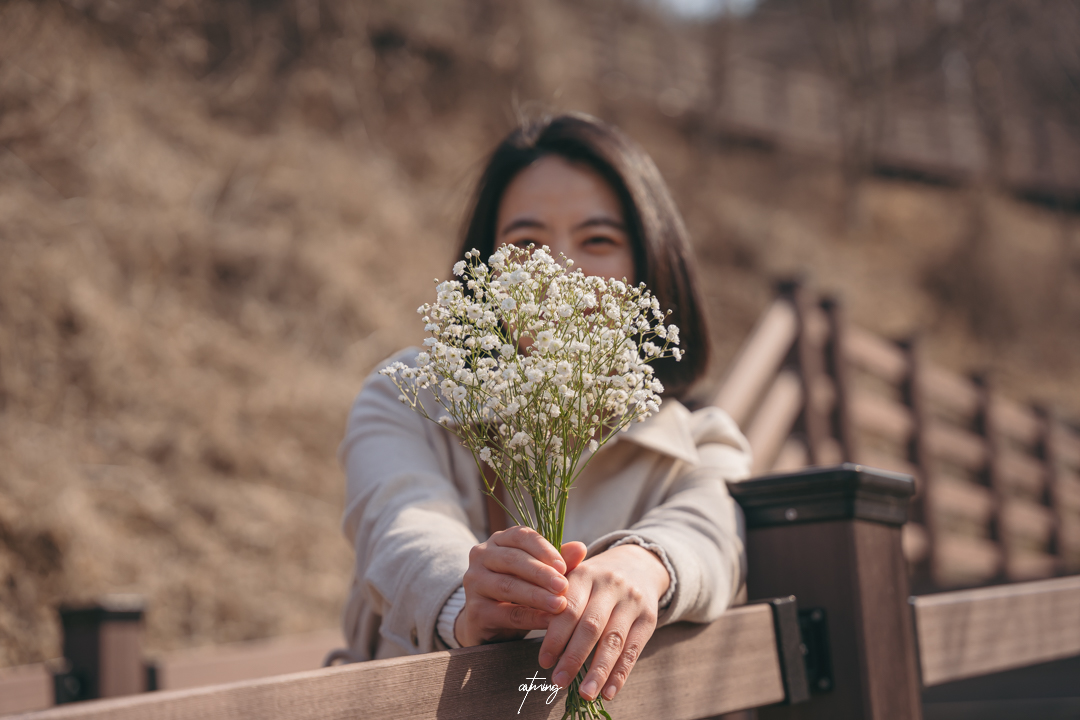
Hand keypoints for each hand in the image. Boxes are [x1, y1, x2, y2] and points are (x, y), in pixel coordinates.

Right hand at [454, 526, 582, 646]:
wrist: (489, 624)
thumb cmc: (518, 591)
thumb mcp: (538, 575)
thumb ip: (557, 562)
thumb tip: (580, 548)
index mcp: (498, 541)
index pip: (521, 535)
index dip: (543, 549)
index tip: (563, 565)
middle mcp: (481, 556)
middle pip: (513, 560)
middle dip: (541, 573)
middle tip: (563, 586)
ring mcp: (474, 583)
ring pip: (508, 586)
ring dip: (536, 596)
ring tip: (559, 604)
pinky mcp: (475, 611)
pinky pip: (507, 613)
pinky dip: (530, 617)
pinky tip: (549, 622)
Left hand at [539, 543, 669, 702]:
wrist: (638, 564)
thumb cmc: (594, 580)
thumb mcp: (575, 576)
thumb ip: (553, 597)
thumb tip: (530, 622)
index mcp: (585, 574)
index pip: (568, 609)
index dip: (555, 637)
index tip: (544, 662)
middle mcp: (610, 586)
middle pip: (591, 626)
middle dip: (573, 657)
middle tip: (558, 682)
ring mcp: (631, 602)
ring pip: (613, 641)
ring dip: (598, 671)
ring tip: (585, 694)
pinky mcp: (649, 617)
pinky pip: (634, 649)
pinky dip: (620, 674)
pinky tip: (608, 692)